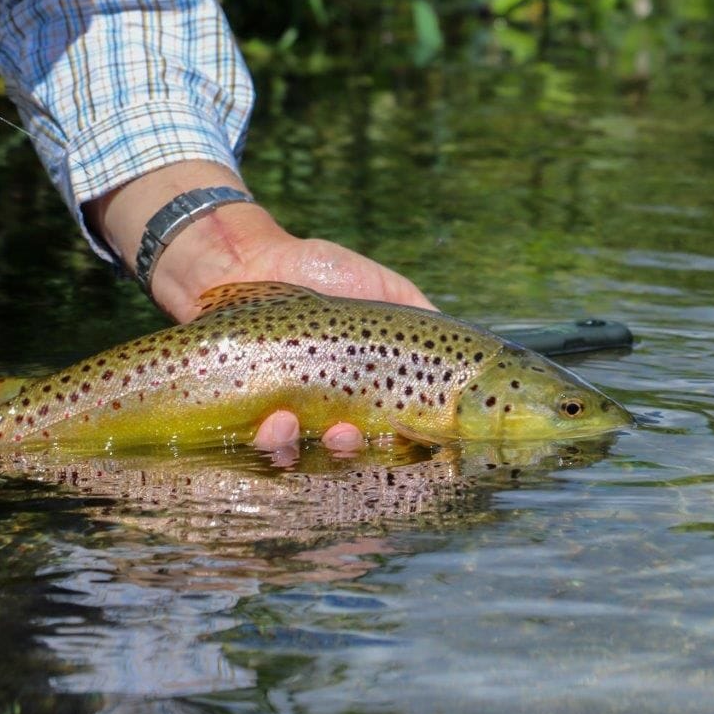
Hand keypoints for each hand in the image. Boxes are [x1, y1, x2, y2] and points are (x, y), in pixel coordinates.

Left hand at [84, 160, 435, 450]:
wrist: (246, 257)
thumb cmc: (317, 270)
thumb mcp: (381, 286)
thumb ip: (420, 316)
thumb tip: (467, 356)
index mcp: (369, 387)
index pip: (398, 429)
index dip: (408, 444)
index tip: (413, 444)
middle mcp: (335, 409)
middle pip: (356, 450)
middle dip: (354, 449)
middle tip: (347, 432)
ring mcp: (294, 414)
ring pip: (309, 456)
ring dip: (306, 449)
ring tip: (295, 423)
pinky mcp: (251, 414)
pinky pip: (266, 444)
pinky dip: (273, 440)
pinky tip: (274, 423)